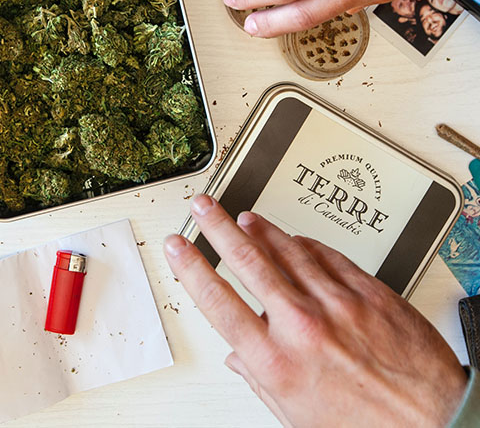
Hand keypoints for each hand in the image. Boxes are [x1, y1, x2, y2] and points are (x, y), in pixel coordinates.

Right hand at [164, 195, 466, 426]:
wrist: (434, 423)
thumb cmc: (365, 427)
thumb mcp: (296, 415)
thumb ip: (260, 379)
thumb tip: (238, 359)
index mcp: (276, 360)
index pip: (217, 300)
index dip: (191, 267)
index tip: (178, 246)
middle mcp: (302, 326)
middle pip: (248, 260)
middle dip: (217, 226)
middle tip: (203, 206)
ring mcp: (336, 304)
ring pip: (287, 250)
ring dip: (261, 230)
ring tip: (243, 217)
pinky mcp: (368, 292)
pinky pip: (328, 256)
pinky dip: (305, 243)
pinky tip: (295, 238)